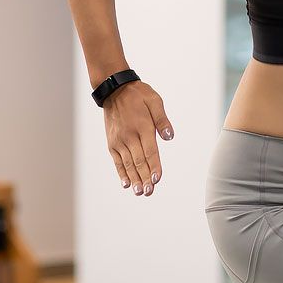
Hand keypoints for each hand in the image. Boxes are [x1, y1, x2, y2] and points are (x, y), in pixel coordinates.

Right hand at [103, 80, 174, 197]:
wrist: (114, 90)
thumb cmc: (138, 95)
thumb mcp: (155, 101)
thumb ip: (162, 120)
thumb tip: (170, 137)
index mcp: (143, 127)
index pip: (150, 151)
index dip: (154, 166)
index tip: (157, 179)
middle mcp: (130, 136)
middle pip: (139, 161)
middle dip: (145, 178)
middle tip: (149, 192)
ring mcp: (119, 140)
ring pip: (128, 164)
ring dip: (134, 179)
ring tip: (139, 192)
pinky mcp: (112, 142)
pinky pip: (117, 161)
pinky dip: (121, 173)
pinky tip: (126, 183)